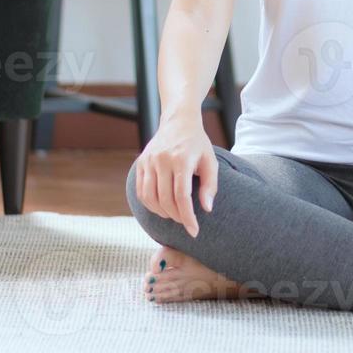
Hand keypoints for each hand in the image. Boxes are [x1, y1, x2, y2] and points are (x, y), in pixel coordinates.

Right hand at [132, 112, 217, 237]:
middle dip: (176, 217)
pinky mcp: (141, 163)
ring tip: (173, 215)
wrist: (178, 121)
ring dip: (162, 213)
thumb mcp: (210, 161)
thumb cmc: (198, 144)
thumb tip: (206, 209)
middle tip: (185, 221)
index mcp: (181, 159)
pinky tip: (161, 206)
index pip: (182, 196)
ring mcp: (149, 161)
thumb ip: (210, 185)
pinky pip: (141, 191)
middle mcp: (162, 160)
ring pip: (150, 198)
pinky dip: (150, 204)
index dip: (187, 217)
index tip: (194, 231)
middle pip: (165, 200)